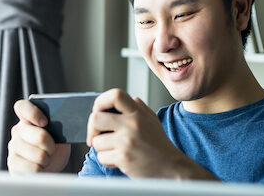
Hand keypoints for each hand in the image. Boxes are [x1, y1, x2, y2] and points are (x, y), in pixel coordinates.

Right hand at [7, 99, 70, 172]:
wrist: (49, 168)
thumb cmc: (55, 148)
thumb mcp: (60, 135)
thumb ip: (60, 126)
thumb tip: (71, 123)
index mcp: (28, 118)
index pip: (22, 107)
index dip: (33, 113)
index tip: (45, 122)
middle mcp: (18, 131)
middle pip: (40, 136)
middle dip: (52, 146)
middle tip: (52, 149)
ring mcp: (13, 146)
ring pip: (39, 155)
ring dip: (47, 160)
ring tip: (45, 159)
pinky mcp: (12, 163)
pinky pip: (33, 168)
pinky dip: (41, 170)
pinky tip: (39, 167)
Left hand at [86, 89, 215, 179]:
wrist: (171, 168)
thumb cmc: (159, 145)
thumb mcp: (151, 119)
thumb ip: (136, 107)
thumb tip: (118, 99)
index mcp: (138, 113)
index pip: (114, 95)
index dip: (100, 101)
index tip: (98, 112)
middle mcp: (132, 124)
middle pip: (95, 118)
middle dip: (92, 129)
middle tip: (97, 135)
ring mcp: (127, 141)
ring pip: (96, 141)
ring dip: (102, 148)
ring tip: (115, 150)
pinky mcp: (123, 158)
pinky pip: (101, 157)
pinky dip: (107, 160)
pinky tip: (119, 160)